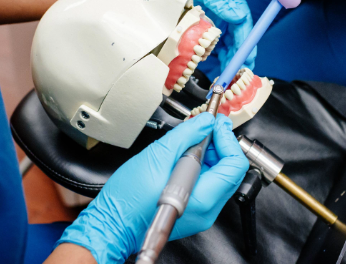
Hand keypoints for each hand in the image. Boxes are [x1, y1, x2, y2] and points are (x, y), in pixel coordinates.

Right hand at [57, 113, 248, 263]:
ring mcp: (201, 211)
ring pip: (220, 175)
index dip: (228, 138)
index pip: (235, 164)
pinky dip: (202, 164)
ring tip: (192, 138)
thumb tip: (206, 122)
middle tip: (207, 125)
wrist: (110, 224)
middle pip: (230, 169)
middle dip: (220, 143)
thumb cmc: (127, 200)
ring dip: (211, 152)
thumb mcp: (158, 155)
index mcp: (202, 198)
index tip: (217, 122)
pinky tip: (186, 153)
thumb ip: (187, 135)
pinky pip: (207, 183)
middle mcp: (207, 209)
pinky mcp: (192, 208)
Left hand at [123, 0, 255, 69]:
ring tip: (225, 69)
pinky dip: (212, 52)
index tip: (244, 55)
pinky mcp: (200, 24)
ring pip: (225, 39)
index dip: (245, 39)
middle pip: (237, 33)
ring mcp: (212, 16)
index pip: (243, 20)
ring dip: (227, 55)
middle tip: (236, 68)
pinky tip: (209, 61)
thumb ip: (219, 0)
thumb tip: (238, 15)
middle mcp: (223, 7)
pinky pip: (211, 41)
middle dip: (238, 52)